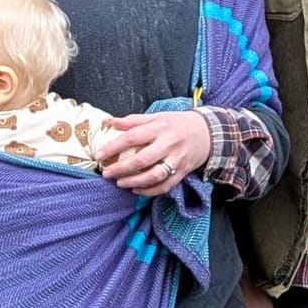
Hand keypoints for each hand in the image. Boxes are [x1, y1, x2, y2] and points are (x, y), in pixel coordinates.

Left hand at [95, 109, 212, 194]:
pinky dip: (149, 191)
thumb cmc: (177, 124)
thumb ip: (133, 121)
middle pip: (142, 159)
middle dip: (121, 169)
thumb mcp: (157, 116)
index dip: (114, 147)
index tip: (99, 155)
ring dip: (134, 182)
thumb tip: (110, 122)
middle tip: (107, 173)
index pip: (132, 137)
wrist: (208, 132)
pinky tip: (137, 189)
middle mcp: (168, 144)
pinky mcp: (183, 172)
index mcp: (159, 127)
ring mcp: (177, 159)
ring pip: (154, 175)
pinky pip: (165, 186)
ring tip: (120, 183)